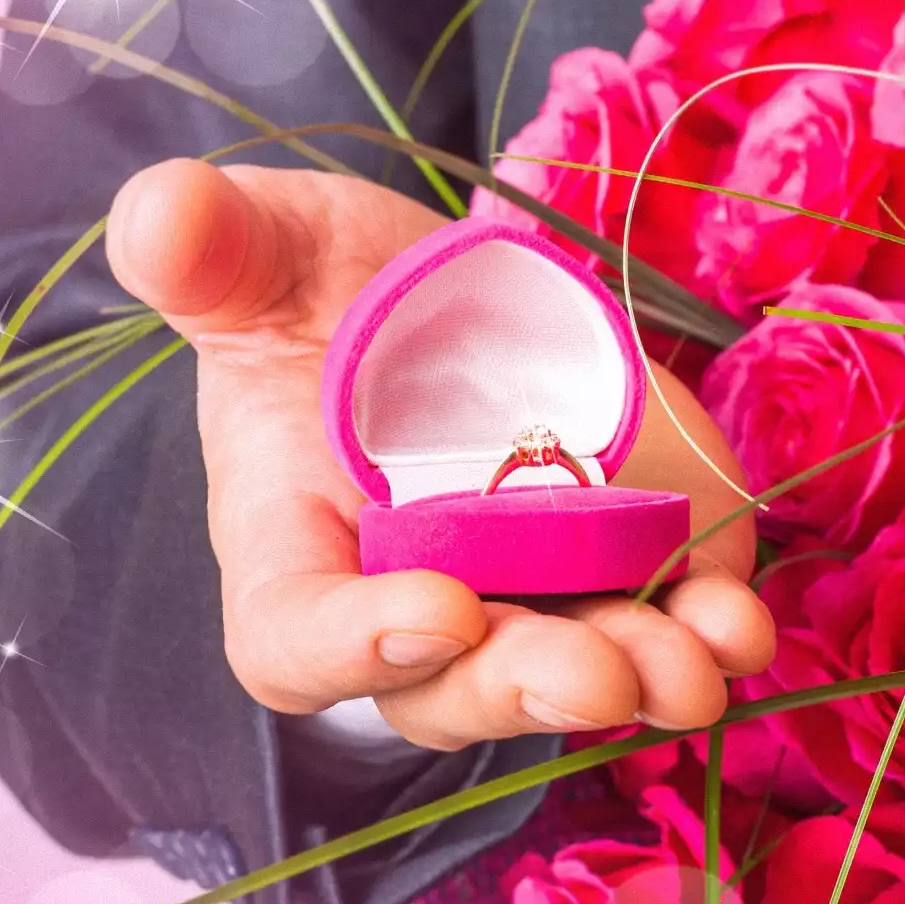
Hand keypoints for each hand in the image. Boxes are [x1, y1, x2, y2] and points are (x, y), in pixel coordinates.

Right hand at [106, 160, 769, 749]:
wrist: (456, 299)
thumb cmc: (335, 292)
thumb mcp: (274, 252)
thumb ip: (216, 253)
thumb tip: (162, 214)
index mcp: (296, 542)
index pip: (295, 637)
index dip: (354, 646)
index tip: (435, 609)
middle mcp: (413, 601)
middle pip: (454, 689)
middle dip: (525, 685)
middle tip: (593, 672)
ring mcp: (529, 597)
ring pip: (572, 678)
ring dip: (642, 680)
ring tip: (696, 664)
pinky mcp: (626, 568)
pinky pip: (668, 626)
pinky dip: (710, 630)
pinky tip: (742, 619)